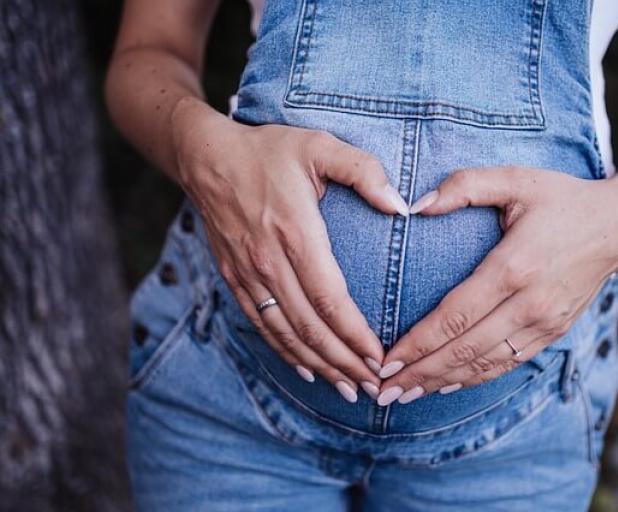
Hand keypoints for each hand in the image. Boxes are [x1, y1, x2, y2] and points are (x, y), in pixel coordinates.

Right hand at [171, 99, 409, 401]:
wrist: (206, 157)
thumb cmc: (269, 150)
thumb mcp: (319, 146)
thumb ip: (363, 171)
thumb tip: (401, 205)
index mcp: (296, 232)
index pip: (329, 298)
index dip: (354, 335)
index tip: (379, 358)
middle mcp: (270, 261)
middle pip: (310, 326)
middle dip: (343, 362)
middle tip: (372, 387)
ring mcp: (249, 274)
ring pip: (286, 333)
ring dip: (318, 365)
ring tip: (347, 389)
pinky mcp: (235, 279)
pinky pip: (262, 325)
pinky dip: (284, 352)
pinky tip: (306, 369)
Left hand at [376, 165, 617, 405]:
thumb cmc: (562, 198)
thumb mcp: (515, 179)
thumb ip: (464, 186)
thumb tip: (415, 206)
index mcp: (514, 267)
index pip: (455, 316)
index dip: (418, 344)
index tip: (386, 361)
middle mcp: (530, 303)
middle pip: (464, 349)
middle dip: (420, 372)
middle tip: (383, 390)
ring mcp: (545, 323)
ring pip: (485, 364)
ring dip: (442, 381)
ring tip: (406, 394)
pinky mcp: (554, 331)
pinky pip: (508, 363)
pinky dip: (475, 378)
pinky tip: (447, 384)